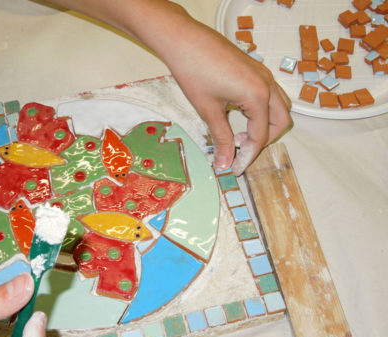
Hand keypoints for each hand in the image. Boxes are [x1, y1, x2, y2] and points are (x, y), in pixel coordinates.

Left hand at [162, 20, 292, 174]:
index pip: (261, 135)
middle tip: (240, 149)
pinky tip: (239, 114)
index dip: (248, 156)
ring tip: (239, 133)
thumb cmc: (193, 72)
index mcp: (258, 96)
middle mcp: (267, 84)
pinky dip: (262, 110)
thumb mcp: (209, 110)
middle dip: (264, 140)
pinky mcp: (255, 69)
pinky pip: (270, 94)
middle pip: (280, 122)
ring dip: (266, 125)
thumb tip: (225, 164)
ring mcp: (263, 74)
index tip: (234, 168)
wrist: (183, 39)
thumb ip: (222, 139)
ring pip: (279, 107)